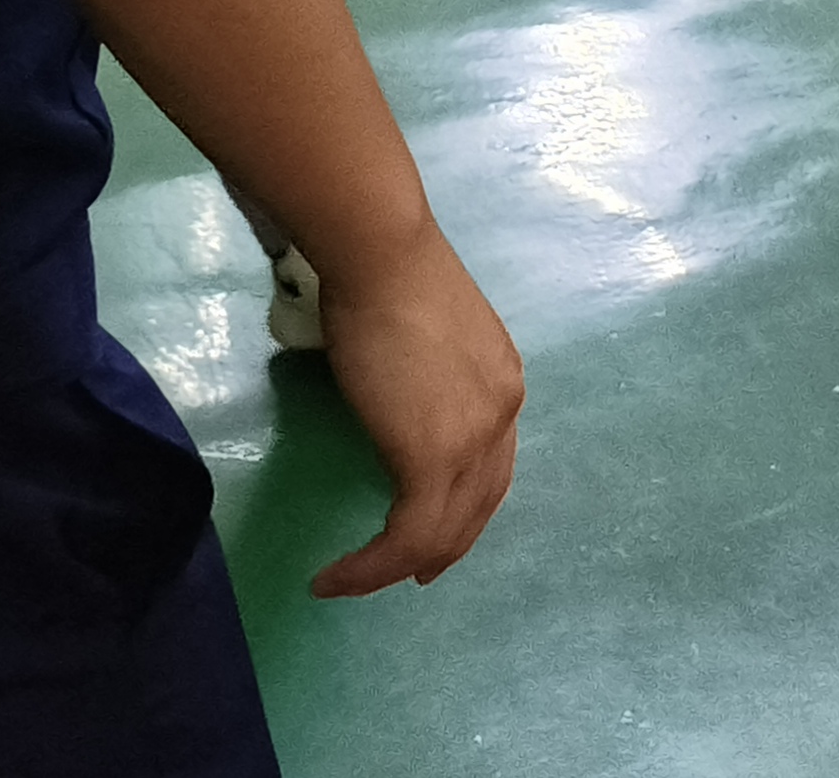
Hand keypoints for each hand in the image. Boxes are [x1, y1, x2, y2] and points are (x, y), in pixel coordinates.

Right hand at [304, 225, 525, 597]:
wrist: (379, 255)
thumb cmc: (384, 276)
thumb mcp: (424, 336)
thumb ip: (427, 378)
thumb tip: (398, 401)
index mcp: (502, 383)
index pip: (493, 467)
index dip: (465, 509)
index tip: (432, 537)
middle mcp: (502, 414)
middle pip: (478, 507)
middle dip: (441, 550)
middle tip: (406, 575)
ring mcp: (474, 439)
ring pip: (442, 533)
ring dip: (395, 568)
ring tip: (351, 582)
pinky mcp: (433, 458)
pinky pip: (407, 536)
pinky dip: (372, 566)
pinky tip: (336, 575)